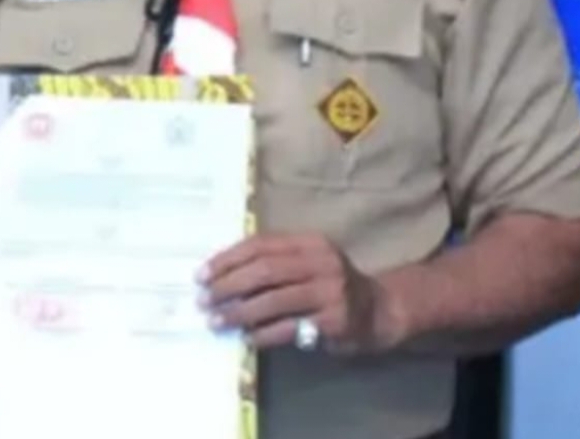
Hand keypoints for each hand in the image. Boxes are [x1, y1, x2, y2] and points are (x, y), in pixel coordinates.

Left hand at [200, 233, 390, 354]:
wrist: (377, 311)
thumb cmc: (330, 285)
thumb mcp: (308, 263)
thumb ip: (275, 263)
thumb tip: (223, 276)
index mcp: (309, 242)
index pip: (261, 244)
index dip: (228, 258)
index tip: (202, 274)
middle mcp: (321, 261)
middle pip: (264, 270)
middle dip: (228, 285)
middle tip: (204, 299)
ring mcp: (329, 290)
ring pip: (273, 299)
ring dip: (239, 312)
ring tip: (216, 320)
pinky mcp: (333, 320)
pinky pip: (289, 327)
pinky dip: (263, 334)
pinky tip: (246, 338)